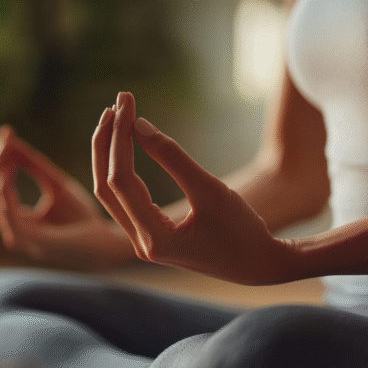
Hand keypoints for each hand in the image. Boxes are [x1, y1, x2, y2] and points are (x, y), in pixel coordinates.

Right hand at [0, 125, 134, 269]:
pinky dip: (5, 192)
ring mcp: (21, 238)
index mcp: (18, 222)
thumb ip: (32, 165)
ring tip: (8, 148)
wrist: (107, 241)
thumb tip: (9, 139)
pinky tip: (9, 171)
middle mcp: (14, 232)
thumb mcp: (55, 184)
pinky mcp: (34, 240)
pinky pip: (10, 214)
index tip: (6, 133)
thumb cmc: (82, 217)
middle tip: (4, 137)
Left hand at [93, 92, 301, 284]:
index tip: (126, 102)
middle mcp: (141, 244)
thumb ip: (173, 158)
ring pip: (111, 193)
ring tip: (115, 117)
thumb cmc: (243, 230)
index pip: (121, 181)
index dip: (120, 138)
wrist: (260, 264)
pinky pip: (124, 198)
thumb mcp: (211, 189)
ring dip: (109, 155)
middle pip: (107, 187)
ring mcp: (143, 242)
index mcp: (155, 239)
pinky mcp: (150, 236)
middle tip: (117, 102)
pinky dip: (121, 169)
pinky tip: (125, 143)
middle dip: (107, 143)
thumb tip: (137, 124)